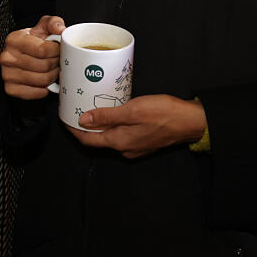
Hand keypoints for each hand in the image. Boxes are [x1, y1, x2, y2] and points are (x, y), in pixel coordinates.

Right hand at [0, 15, 64, 98]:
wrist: (21, 54)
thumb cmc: (33, 41)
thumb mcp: (43, 26)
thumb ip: (53, 22)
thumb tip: (60, 29)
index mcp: (14, 40)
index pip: (42, 50)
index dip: (56, 51)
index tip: (59, 49)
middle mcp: (7, 57)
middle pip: (43, 66)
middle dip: (56, 63)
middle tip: (57, 60)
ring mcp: (7, 74)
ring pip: (41, 80)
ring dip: (52, 76)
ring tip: (53, 69)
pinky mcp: (10, 89)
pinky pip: (34, 93)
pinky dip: (44, 89)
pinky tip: (45, 81)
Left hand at [68, 95, 206, 158]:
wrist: (191, 121)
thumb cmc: (164, 113)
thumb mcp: (132, 110)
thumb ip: (107, 116)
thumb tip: (83, 120)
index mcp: (119, 142)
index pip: (88, 140)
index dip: (73, 130)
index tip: (64, 118)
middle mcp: (125, 149)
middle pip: (97, 140)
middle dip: (84, 126)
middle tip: (76, 108)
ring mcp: (134, 147)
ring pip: (109, 137)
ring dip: (99, 125)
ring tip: (91, 107)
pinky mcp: (142, 141)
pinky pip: (120, 135)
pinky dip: (112, 125)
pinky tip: (113, 112)